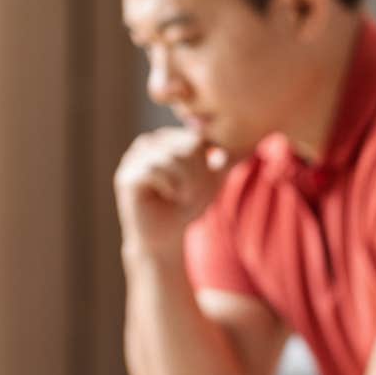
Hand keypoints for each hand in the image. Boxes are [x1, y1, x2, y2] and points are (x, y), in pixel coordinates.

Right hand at [114, 128, 231, 256]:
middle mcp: (147, 143)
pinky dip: (171, 187)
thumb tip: (248, 144)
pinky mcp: (127, 176)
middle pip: (185, 147)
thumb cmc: (186, 205)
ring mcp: (133, 158)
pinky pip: (156, 171)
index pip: (196, 138)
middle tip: (192, 194)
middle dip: (197, 175)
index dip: (206, 164)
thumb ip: (226, 161)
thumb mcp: (212, 180)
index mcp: (166, 139)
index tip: (204, 184)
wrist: (165, 236)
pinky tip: (170, 197)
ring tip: (183, 197)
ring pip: (171, 158)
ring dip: (186, 183)